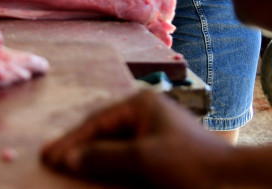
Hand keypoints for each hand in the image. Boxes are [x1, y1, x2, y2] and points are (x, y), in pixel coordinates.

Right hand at [41, 90, 230, 188]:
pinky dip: (107, 160)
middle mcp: (144, 111)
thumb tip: (69, 158)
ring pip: (111, 140)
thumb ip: (104, 155)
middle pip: (100, 128)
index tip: (49, 156)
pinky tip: (94, 167)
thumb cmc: (191, 164)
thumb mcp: (144, 158)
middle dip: (76, 144)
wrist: (235, 182)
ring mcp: (152, 129)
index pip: (96, 122)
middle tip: (50, 158)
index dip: (71, 141)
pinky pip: (124, 151)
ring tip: (66, 162)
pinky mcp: (159, 149)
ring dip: (90, 153)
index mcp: (139, 103)